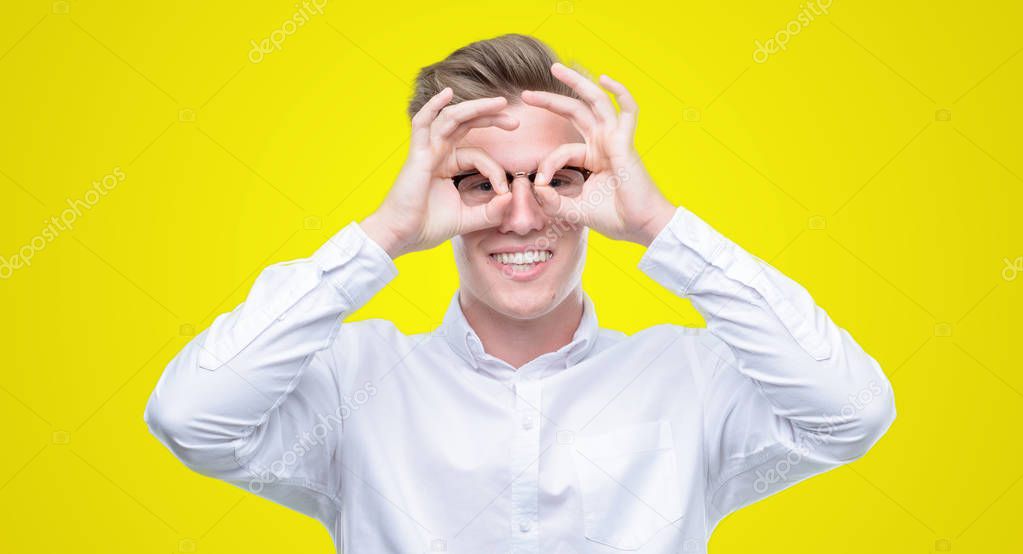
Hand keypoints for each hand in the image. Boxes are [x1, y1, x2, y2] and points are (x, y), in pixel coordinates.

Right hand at [361, 88, 516, 257]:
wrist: (401, 237)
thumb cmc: (427, 228)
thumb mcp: (468, 219)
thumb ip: (491, 211)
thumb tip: (511, 197)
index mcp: (448, 165)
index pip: (479, 155)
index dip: (495, 171)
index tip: (504, 192)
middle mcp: (438, 153)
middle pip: (466, 124)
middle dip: (491, 118)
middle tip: (515, 120)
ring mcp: (427, 151)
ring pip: (452, 119)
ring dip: (476, 108)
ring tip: (500, 103)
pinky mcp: (417, 154)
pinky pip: (423, 123)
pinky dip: (433, 106)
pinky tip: (447, 93)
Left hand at [521, 63, 675, 245]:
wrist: (640, 227)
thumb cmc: (615, 218)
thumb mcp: (574, 210)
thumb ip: (552, 201)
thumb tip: (537, 187)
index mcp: (592, 158)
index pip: (562, 150)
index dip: (547, 164)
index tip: (541, 184)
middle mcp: (603, 144)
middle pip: (575, 111)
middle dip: (551, 99)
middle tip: (526, 94)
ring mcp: (615, 140)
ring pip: (595, 102)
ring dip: (576, 83)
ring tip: (555, 69)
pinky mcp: (625, 142)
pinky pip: (627, 110)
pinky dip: (619, 92)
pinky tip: (604, 78)